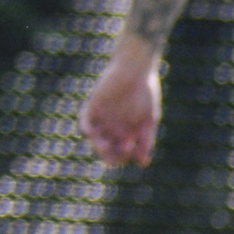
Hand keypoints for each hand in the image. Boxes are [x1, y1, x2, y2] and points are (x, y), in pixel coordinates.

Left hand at [80, 43, 160, 166]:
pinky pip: (85, 121)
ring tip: (104, 147)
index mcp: (126, 132)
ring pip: (95, 138)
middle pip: (106, 148)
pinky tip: (91, 134)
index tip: (130, 152)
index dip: (123, 156)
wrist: (136, 70)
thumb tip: (142, 163)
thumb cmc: (146, 93)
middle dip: (109, 155)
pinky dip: (86, 129)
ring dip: (97, 146)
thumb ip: (145, 141)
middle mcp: (112, 127)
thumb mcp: (149, 120)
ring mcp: (102, 117)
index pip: (119, 152)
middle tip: (114, 156)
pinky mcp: (92, 106)